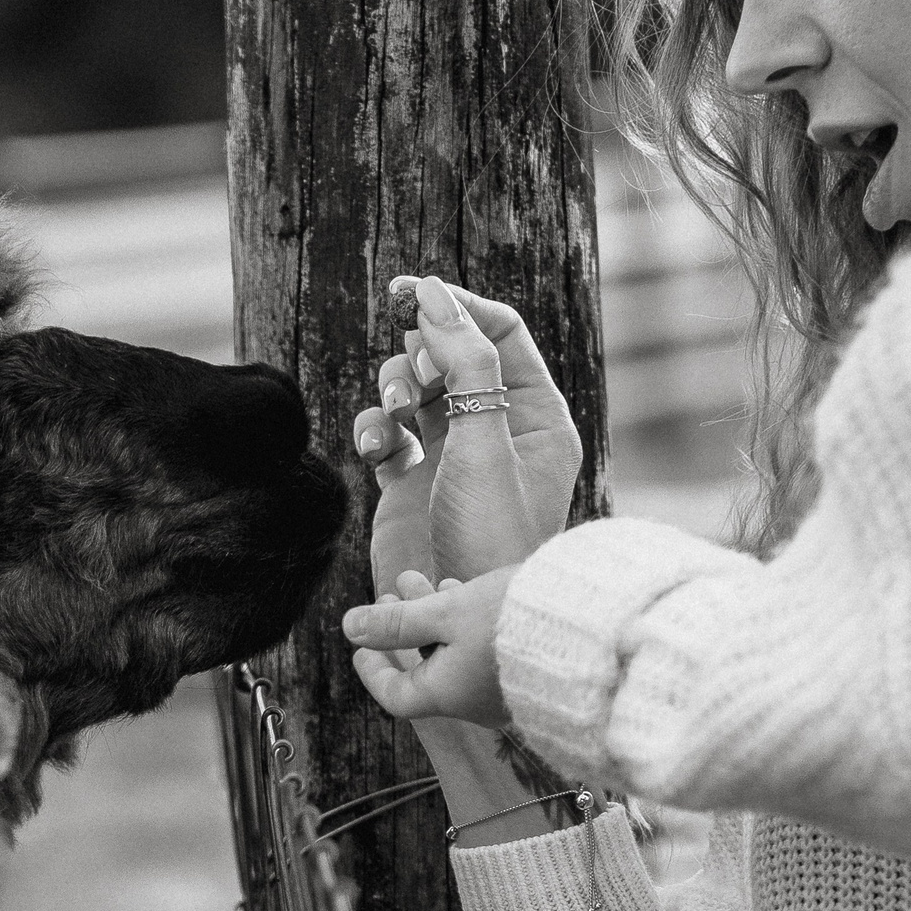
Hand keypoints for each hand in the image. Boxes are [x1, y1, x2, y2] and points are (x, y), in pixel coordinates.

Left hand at [341, 564, 517, 727]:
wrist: (588, 628)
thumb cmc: (512, 621)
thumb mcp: (445, 614)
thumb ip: (397, 623)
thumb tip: (350, 628)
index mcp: (447, 695)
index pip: (396, 695)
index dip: (373, 670)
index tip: (361, 644)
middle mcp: (473, 702)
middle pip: (425, 668)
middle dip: (404, 627)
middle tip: (392, 591)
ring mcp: (502, 691)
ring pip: (454, 655)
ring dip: (433, 619)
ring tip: (423, 580)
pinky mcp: (526, 673)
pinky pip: (483, 653)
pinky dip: (464, 626)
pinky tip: (465, 593)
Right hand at [353, 276, 580, 581]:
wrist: (460, 621)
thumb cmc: (492, 535)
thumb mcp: (484, 441)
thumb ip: (464, 363)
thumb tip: (434, 294)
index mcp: (536, 415)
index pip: (499, 333)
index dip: (454, 306)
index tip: (407, 289)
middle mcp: (495, 430)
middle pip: (450, 354)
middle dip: (420, 352)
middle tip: (410, 376)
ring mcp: (450, 456)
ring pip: (412, 389)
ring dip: (393, 388)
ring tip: (393, 411)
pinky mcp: (410, 483)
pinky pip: (385, 432)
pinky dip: (374, 429)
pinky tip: (375, 447)